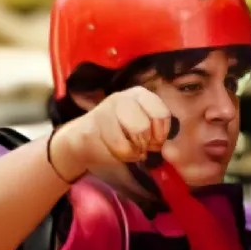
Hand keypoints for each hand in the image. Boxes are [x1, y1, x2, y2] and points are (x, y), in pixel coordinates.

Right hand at [59, 85, 173, 177]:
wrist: (84, 141)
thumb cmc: (117, 136)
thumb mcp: (141, 129)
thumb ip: (155, 129)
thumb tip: (167, 142)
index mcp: (142, 95)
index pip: (163, 113)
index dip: (161, 134)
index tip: (154, 143)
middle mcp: (127, 96)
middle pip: (150, 124)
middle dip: (148, 142)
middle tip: (141, 147)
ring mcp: (111, 105)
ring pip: (139, 130)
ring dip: (137, 148)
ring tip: (131, 149)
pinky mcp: (99, 119)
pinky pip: (122, 143)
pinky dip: (125, 154)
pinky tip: (121, 153)